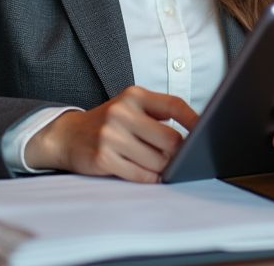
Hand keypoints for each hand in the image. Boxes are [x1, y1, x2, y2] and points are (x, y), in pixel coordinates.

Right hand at [24, 86, 197, 182]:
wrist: (66, 135)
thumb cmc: (108, 123)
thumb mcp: (129, 107)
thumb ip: (157, 115)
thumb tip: (193, 134)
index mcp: (134, 95)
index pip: (174, 105)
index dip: (194, 120)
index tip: (206, 131)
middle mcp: (122, 112)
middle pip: (170, 138)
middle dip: (178, 152)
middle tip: (178, 157)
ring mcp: (111, 135)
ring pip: (157, 161)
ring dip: (163, 168)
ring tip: (158, 164)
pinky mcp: (103, 158)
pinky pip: (140, 175)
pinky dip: (149, 178)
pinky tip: (146, 173)